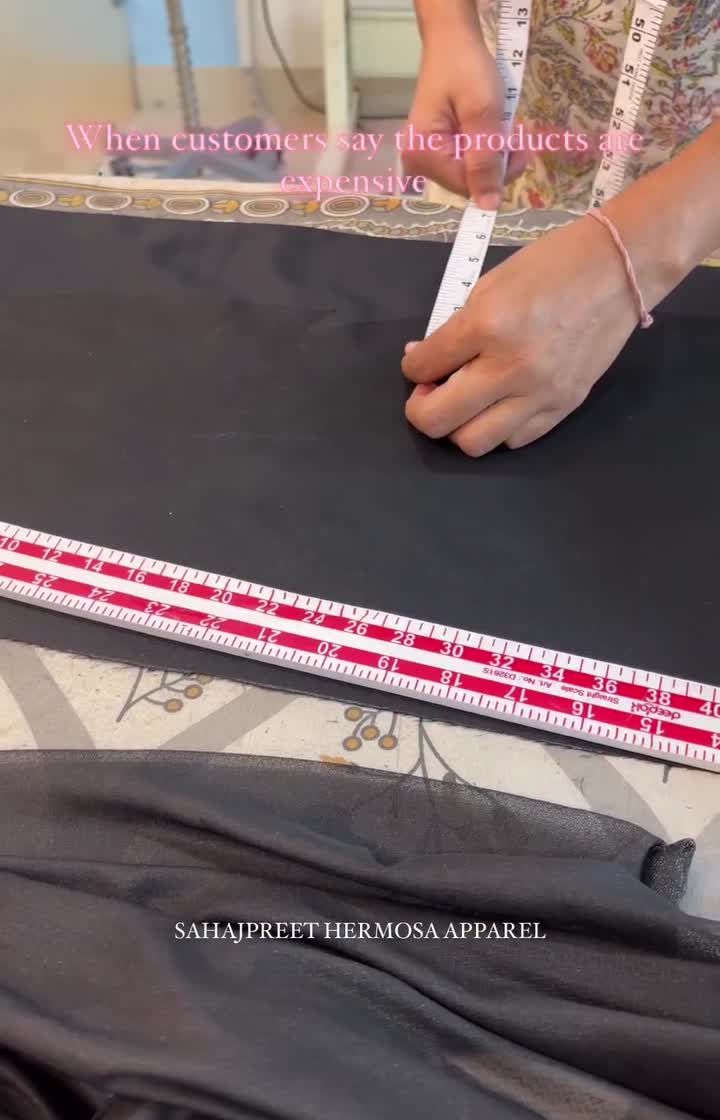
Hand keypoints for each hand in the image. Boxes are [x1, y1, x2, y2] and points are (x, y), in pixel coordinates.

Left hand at [401, 216, 643, 456]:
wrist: (619, 269)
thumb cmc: (552, 266)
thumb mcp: (490, 285)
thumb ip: (455, 327)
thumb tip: (422, 358)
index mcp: (486, 326)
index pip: (422, 367)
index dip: (412, 365)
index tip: (421, 360)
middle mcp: (510, 368)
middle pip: (439, 421)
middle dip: (421, 409)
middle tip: (430, 392)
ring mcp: (539, 394)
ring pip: (475, 443)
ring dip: (458, 426)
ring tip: (464, 403)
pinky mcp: (563, 407)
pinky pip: (515, 440)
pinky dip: (496, 428)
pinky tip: (498, 406)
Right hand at [402, 18, 524, 206]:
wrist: (453, 40)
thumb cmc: (466, 69)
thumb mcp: (482, 114)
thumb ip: (485, 162)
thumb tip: (489, 207)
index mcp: (423, 154)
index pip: (467, 186)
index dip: (498, 174)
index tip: (522, 149)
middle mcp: (418, 161)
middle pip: (467, 183)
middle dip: (496, 164)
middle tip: (516, 136)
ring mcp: (426, 156)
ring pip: (470, 174)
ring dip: (493, 156)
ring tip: (505, 129)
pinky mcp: (437, 149)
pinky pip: (466, 161)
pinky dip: (485, 149)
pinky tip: (491, 130)